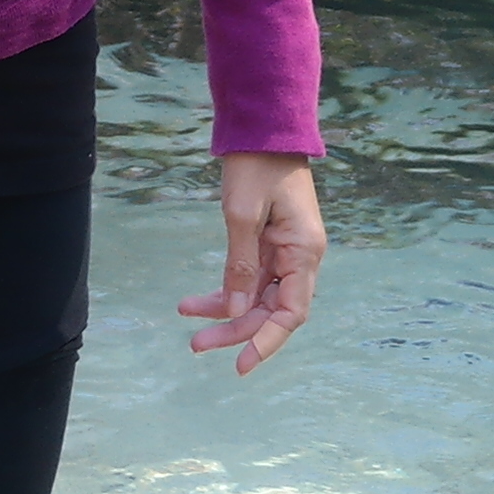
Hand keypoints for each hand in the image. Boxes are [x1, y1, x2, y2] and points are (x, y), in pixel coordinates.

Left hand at [179, 152, 325, 373]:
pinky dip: (226, 291)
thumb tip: (236, 312)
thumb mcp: (242, 216)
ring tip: (189, 323)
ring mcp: (285, 251)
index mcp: (304, 252)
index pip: (291, 313)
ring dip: (226, 313)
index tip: (241, 364)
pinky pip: (249, 278)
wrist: (263, 129)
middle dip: (236, 330)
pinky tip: (197, 302)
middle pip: (271, 310)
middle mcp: (300, 257)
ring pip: (257, 298)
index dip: (268, 342)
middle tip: (197, 346)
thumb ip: (240, 266)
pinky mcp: (269, 244)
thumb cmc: (257, 166)